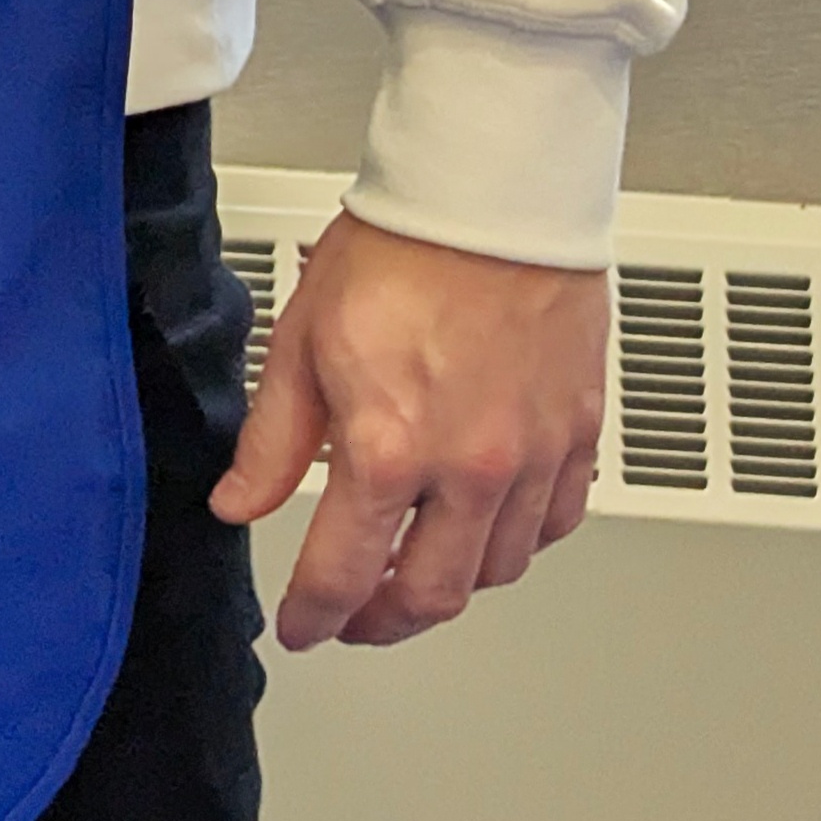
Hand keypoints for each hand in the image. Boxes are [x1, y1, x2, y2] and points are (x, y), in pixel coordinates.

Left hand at [210, 211, 603, 651]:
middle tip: (354, 618)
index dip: (313, 616)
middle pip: (431, 596)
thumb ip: (271, 441)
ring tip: (413, 572)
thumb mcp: (301, 343)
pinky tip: (486, 529)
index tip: (303, 627)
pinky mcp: (580, 433)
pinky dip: (517, 544)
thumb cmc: (402, 250)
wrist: (490, 193)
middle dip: (382, 622)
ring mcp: (535, 457)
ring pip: (498, 570)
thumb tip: (240, 503)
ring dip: (450, 586)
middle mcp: (472, 468)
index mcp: (391, 450)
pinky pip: (556, 524)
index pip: (342, 572)